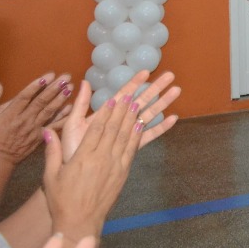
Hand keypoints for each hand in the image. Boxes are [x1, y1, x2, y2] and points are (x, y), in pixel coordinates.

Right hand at [0, 73, 72, 167]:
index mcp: (10, 114)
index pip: (25, 96)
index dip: (37, 85)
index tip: (49, 75)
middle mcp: (24, 120)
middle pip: (41, 102)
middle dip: (54, 88)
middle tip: (66, 77)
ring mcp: (33, 129)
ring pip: (49, 112)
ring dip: (61, 99)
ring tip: (70, 88)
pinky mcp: (40, 137)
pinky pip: (54, 126)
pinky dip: (63, 116)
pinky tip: (71, 107)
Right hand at [43, 92, 143, 241]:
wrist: (80, 221)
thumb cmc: (62, 200)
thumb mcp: (51, 176)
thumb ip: (51, 152)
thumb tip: (47, 131)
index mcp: (83, 157)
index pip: (97, 129)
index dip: (106, 112)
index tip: (112, 99)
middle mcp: (101, 159)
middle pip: (114, 129)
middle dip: (122, 110)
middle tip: (130, 94)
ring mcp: (115, 166)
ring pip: (125, 137)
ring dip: (132, 119)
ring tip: (138, 104)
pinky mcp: (123, 173)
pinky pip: (132, 150)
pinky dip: (137, 135)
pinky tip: (141, 125)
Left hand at [61, 71, 179, 162]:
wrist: (75, 176)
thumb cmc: (72, 150)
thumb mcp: (73, 124)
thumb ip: (81, 105)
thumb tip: (86, 82)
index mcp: (106, 114)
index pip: (123, 95)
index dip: (134, 83)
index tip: (146, 71)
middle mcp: (119, 122)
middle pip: (140, 101)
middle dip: (155, 88)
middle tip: (171, 75)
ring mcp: (126, 134)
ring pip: (148, 115)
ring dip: (162, 103)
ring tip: (176, 91)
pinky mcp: (131, 147)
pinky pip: (149, 136)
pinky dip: (161, 127)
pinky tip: (173, 119)